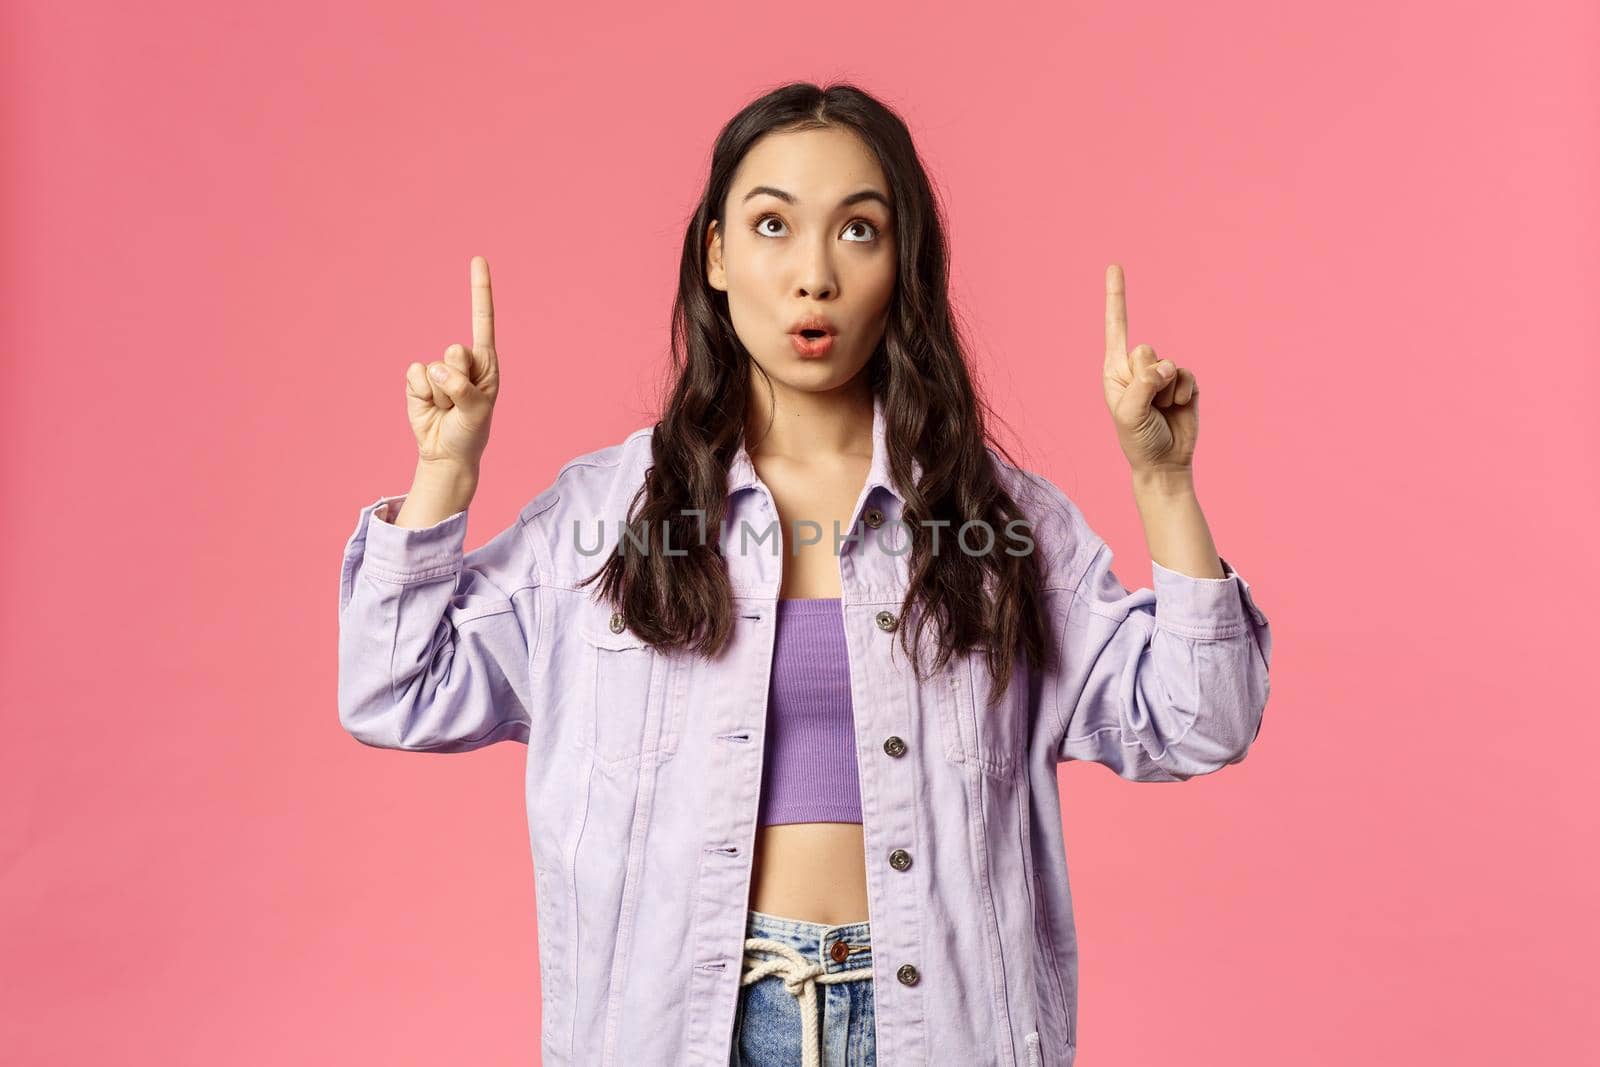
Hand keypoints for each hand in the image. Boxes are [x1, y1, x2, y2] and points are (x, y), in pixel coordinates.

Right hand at [406, 255, 500, 471]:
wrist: (447, 452)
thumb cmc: (471, 430)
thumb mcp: (477, 412)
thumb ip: (463, 388)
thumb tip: (438, 369)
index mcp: (486, 361)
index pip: (483, 319)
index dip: (479, 289)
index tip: (478, 258)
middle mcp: (463, 360)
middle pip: (456, 352)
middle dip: (458, 382)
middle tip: (461, 402)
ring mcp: (439, 368)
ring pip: (435, 370)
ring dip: (442, 396)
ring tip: (448, 409)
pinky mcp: (417, 379)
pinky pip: (415, 376)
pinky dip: (421, 395)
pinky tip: (430, 406)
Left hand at [1101, 263, 1197, 473]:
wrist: (1165, 463)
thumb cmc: (1139, 440)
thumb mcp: (1130, 414)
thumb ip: (1144, 385)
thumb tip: (1165, 365)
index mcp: (1115, 370)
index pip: (1115, 328)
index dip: (1116, 297)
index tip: (1114, 265)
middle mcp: (1137, 368)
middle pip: (1145, 351)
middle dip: (1147, 380)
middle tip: (1147, 405)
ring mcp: (1162, 374)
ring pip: (1169, 365)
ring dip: (1166, 392)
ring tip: (1161, 410)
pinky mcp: (1184, 382)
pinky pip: (1188, 375)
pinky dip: (1184, 394)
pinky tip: (1177, 408)